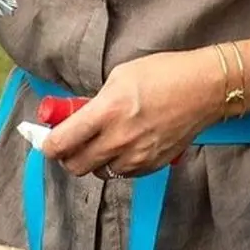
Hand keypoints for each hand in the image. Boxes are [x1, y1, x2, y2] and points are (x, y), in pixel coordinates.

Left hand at [42, 49, 222, 177]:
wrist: (203, 89)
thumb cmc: (162, 75)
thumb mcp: (119, 77)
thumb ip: (96, 101)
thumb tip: (78, 116)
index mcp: (106, 112)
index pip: (62, 141)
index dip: (48, 145)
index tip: (46, 140)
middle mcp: (118, 139)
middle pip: (75, 165)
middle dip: (66, 156)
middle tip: (68, 143)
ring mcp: (137, 156)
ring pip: (98, 172)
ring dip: (92, 161)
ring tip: (98, 142)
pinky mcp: (152, 165)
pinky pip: (122, 174)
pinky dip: (115, 164)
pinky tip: (121, 146)